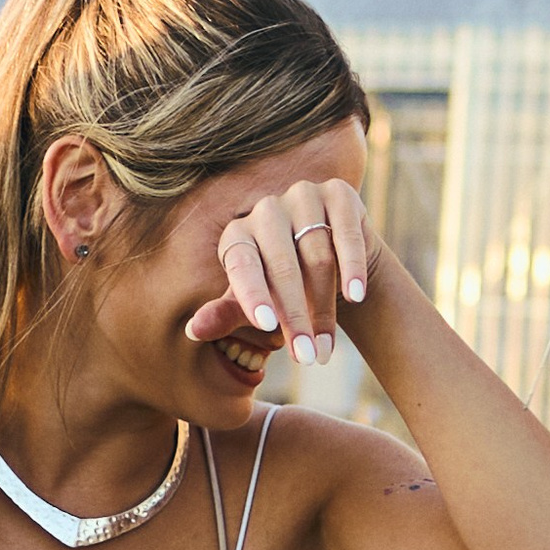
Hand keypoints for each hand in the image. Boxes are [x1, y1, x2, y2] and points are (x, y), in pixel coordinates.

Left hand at [186, 177, 376, 364]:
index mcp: (238, 235)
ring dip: (325, 307)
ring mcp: (303, 196)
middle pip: (282, 266)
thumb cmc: (285, 289)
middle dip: (295, 317)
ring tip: (326, 347)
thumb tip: (193, 330)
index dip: (253, 294)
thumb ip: (226, 314)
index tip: (267, 326)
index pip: (242, 265)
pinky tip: (356, 296)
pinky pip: (346, 233)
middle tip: (305, 357)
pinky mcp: (339, 193)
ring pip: (316, 256)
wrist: (335, 265)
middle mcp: (266, 210)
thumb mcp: (253, 305)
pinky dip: (352, 267)